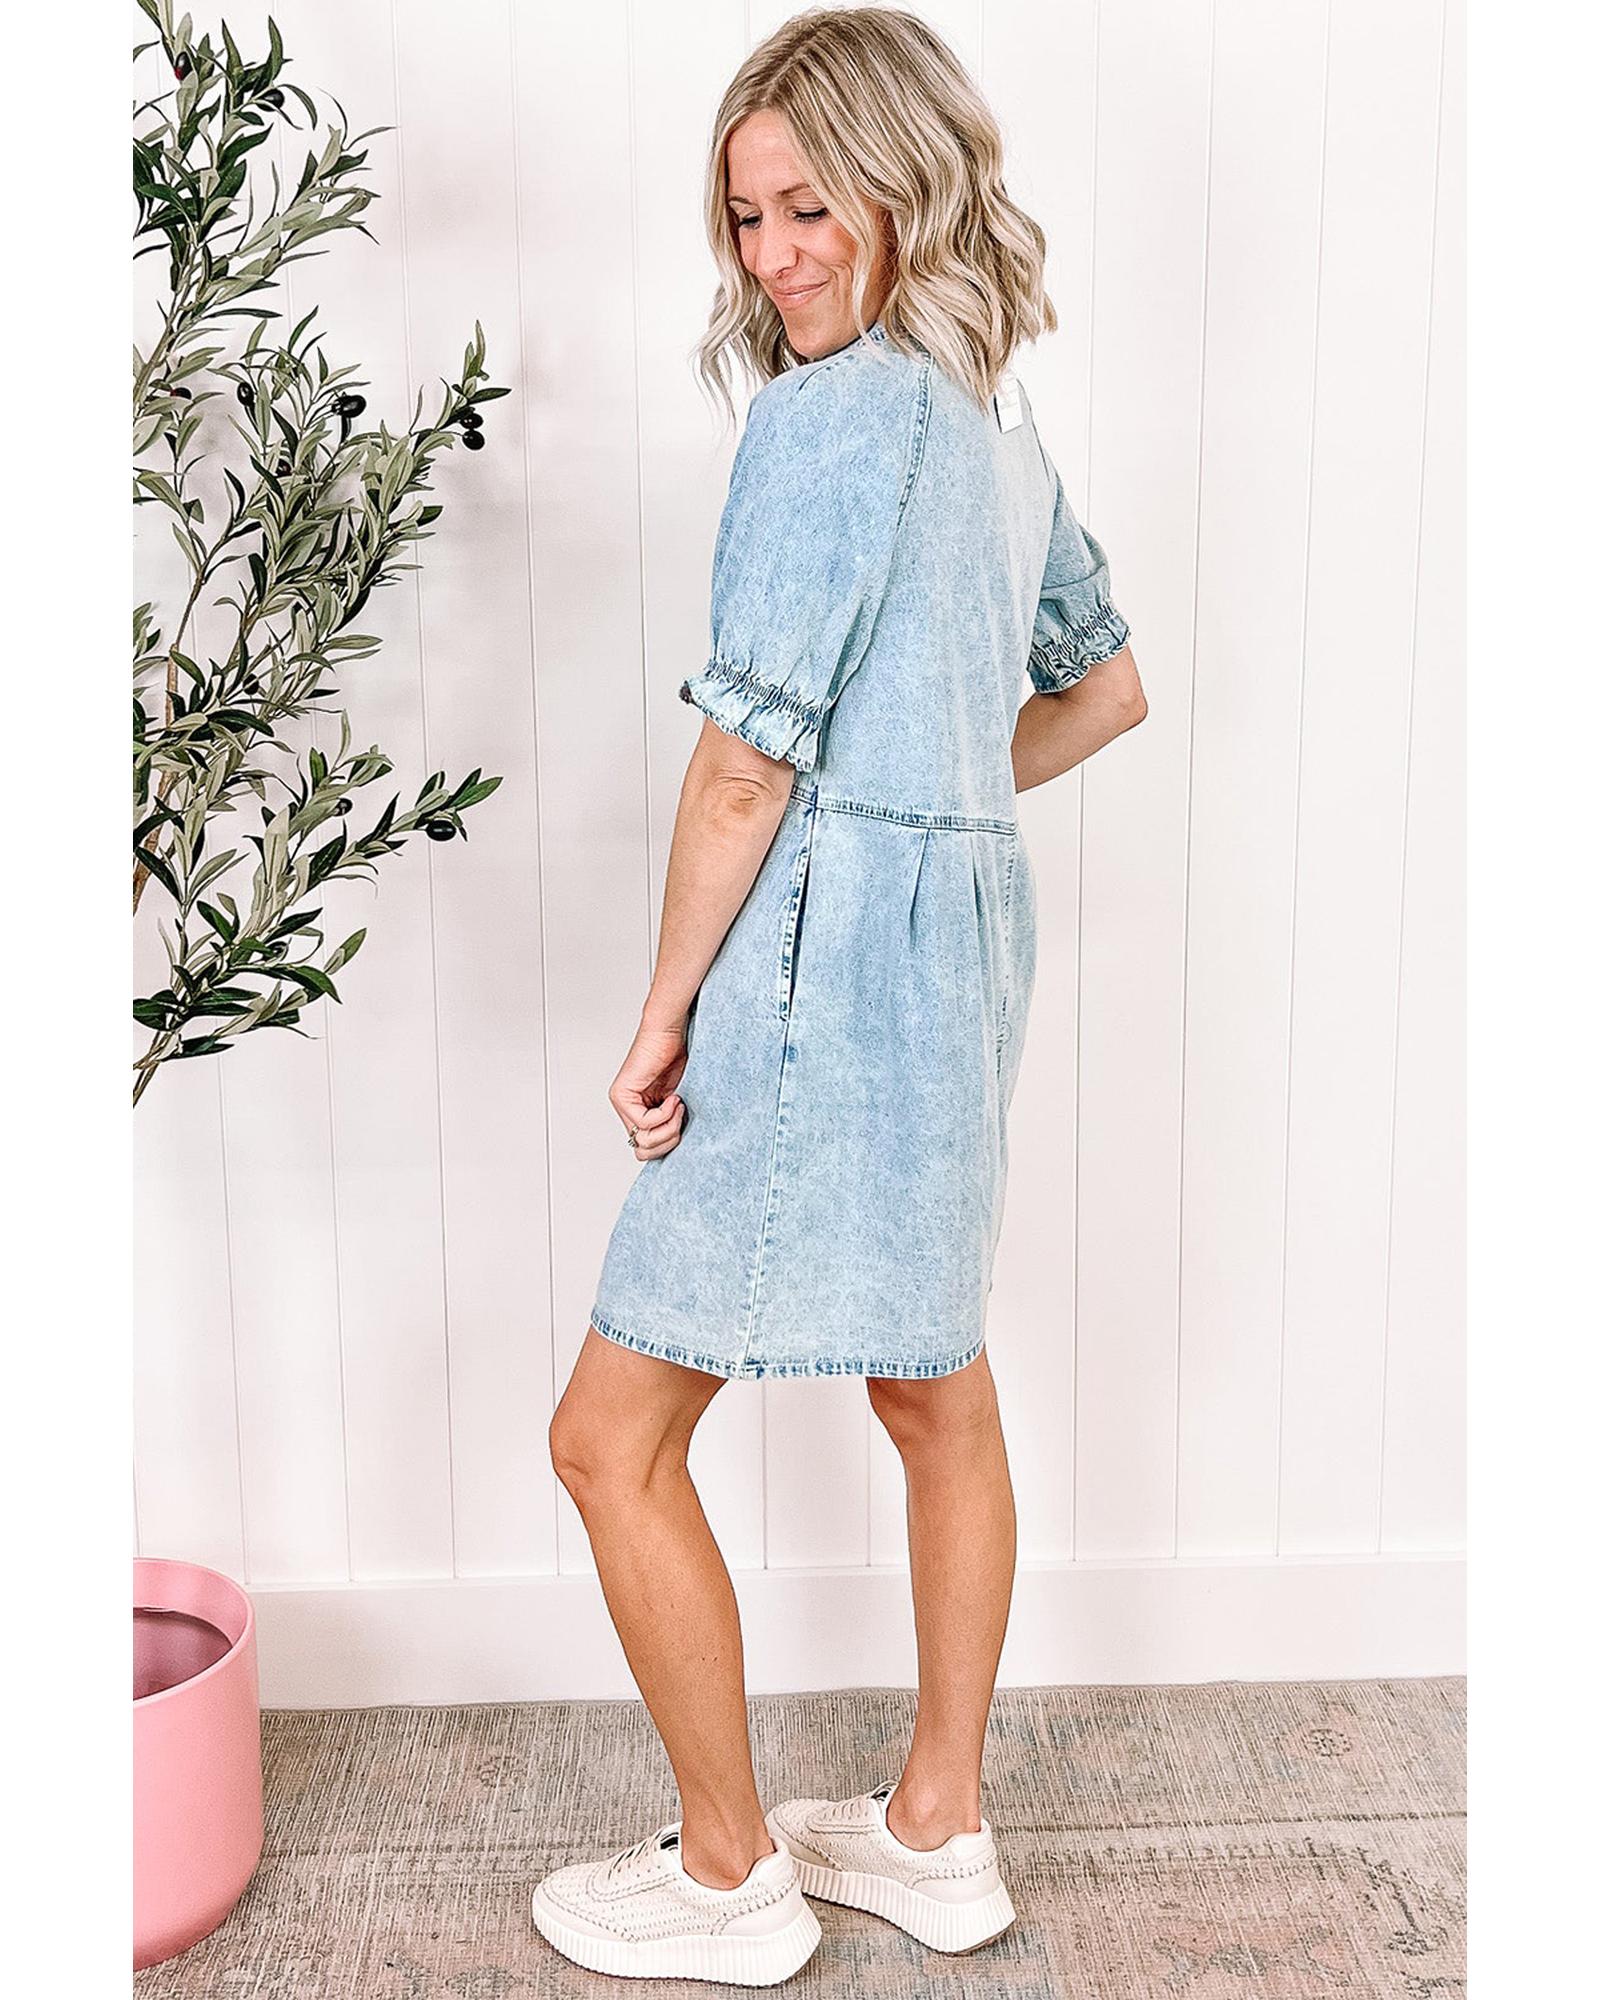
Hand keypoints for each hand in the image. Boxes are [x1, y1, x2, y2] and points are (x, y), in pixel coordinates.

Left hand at [609, 1019, 688, 1159]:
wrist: (670, 1032)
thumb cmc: (677, 1058)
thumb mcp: (678, 1102)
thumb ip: (673, 1123)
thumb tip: (677, 1148)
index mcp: (638, 1114)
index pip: (647, 1150)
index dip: (670, 1142)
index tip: (684, 1119)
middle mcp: (626, 1111)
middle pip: (644, 1151)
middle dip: (669, 1140)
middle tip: (682, 1116)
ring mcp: (621, 1104)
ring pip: (643, 1141)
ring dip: (669, 1127)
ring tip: (678, 1105)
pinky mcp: (622, 1095)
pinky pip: (644, 1122)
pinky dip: (665, 1114)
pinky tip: (674, 1097)